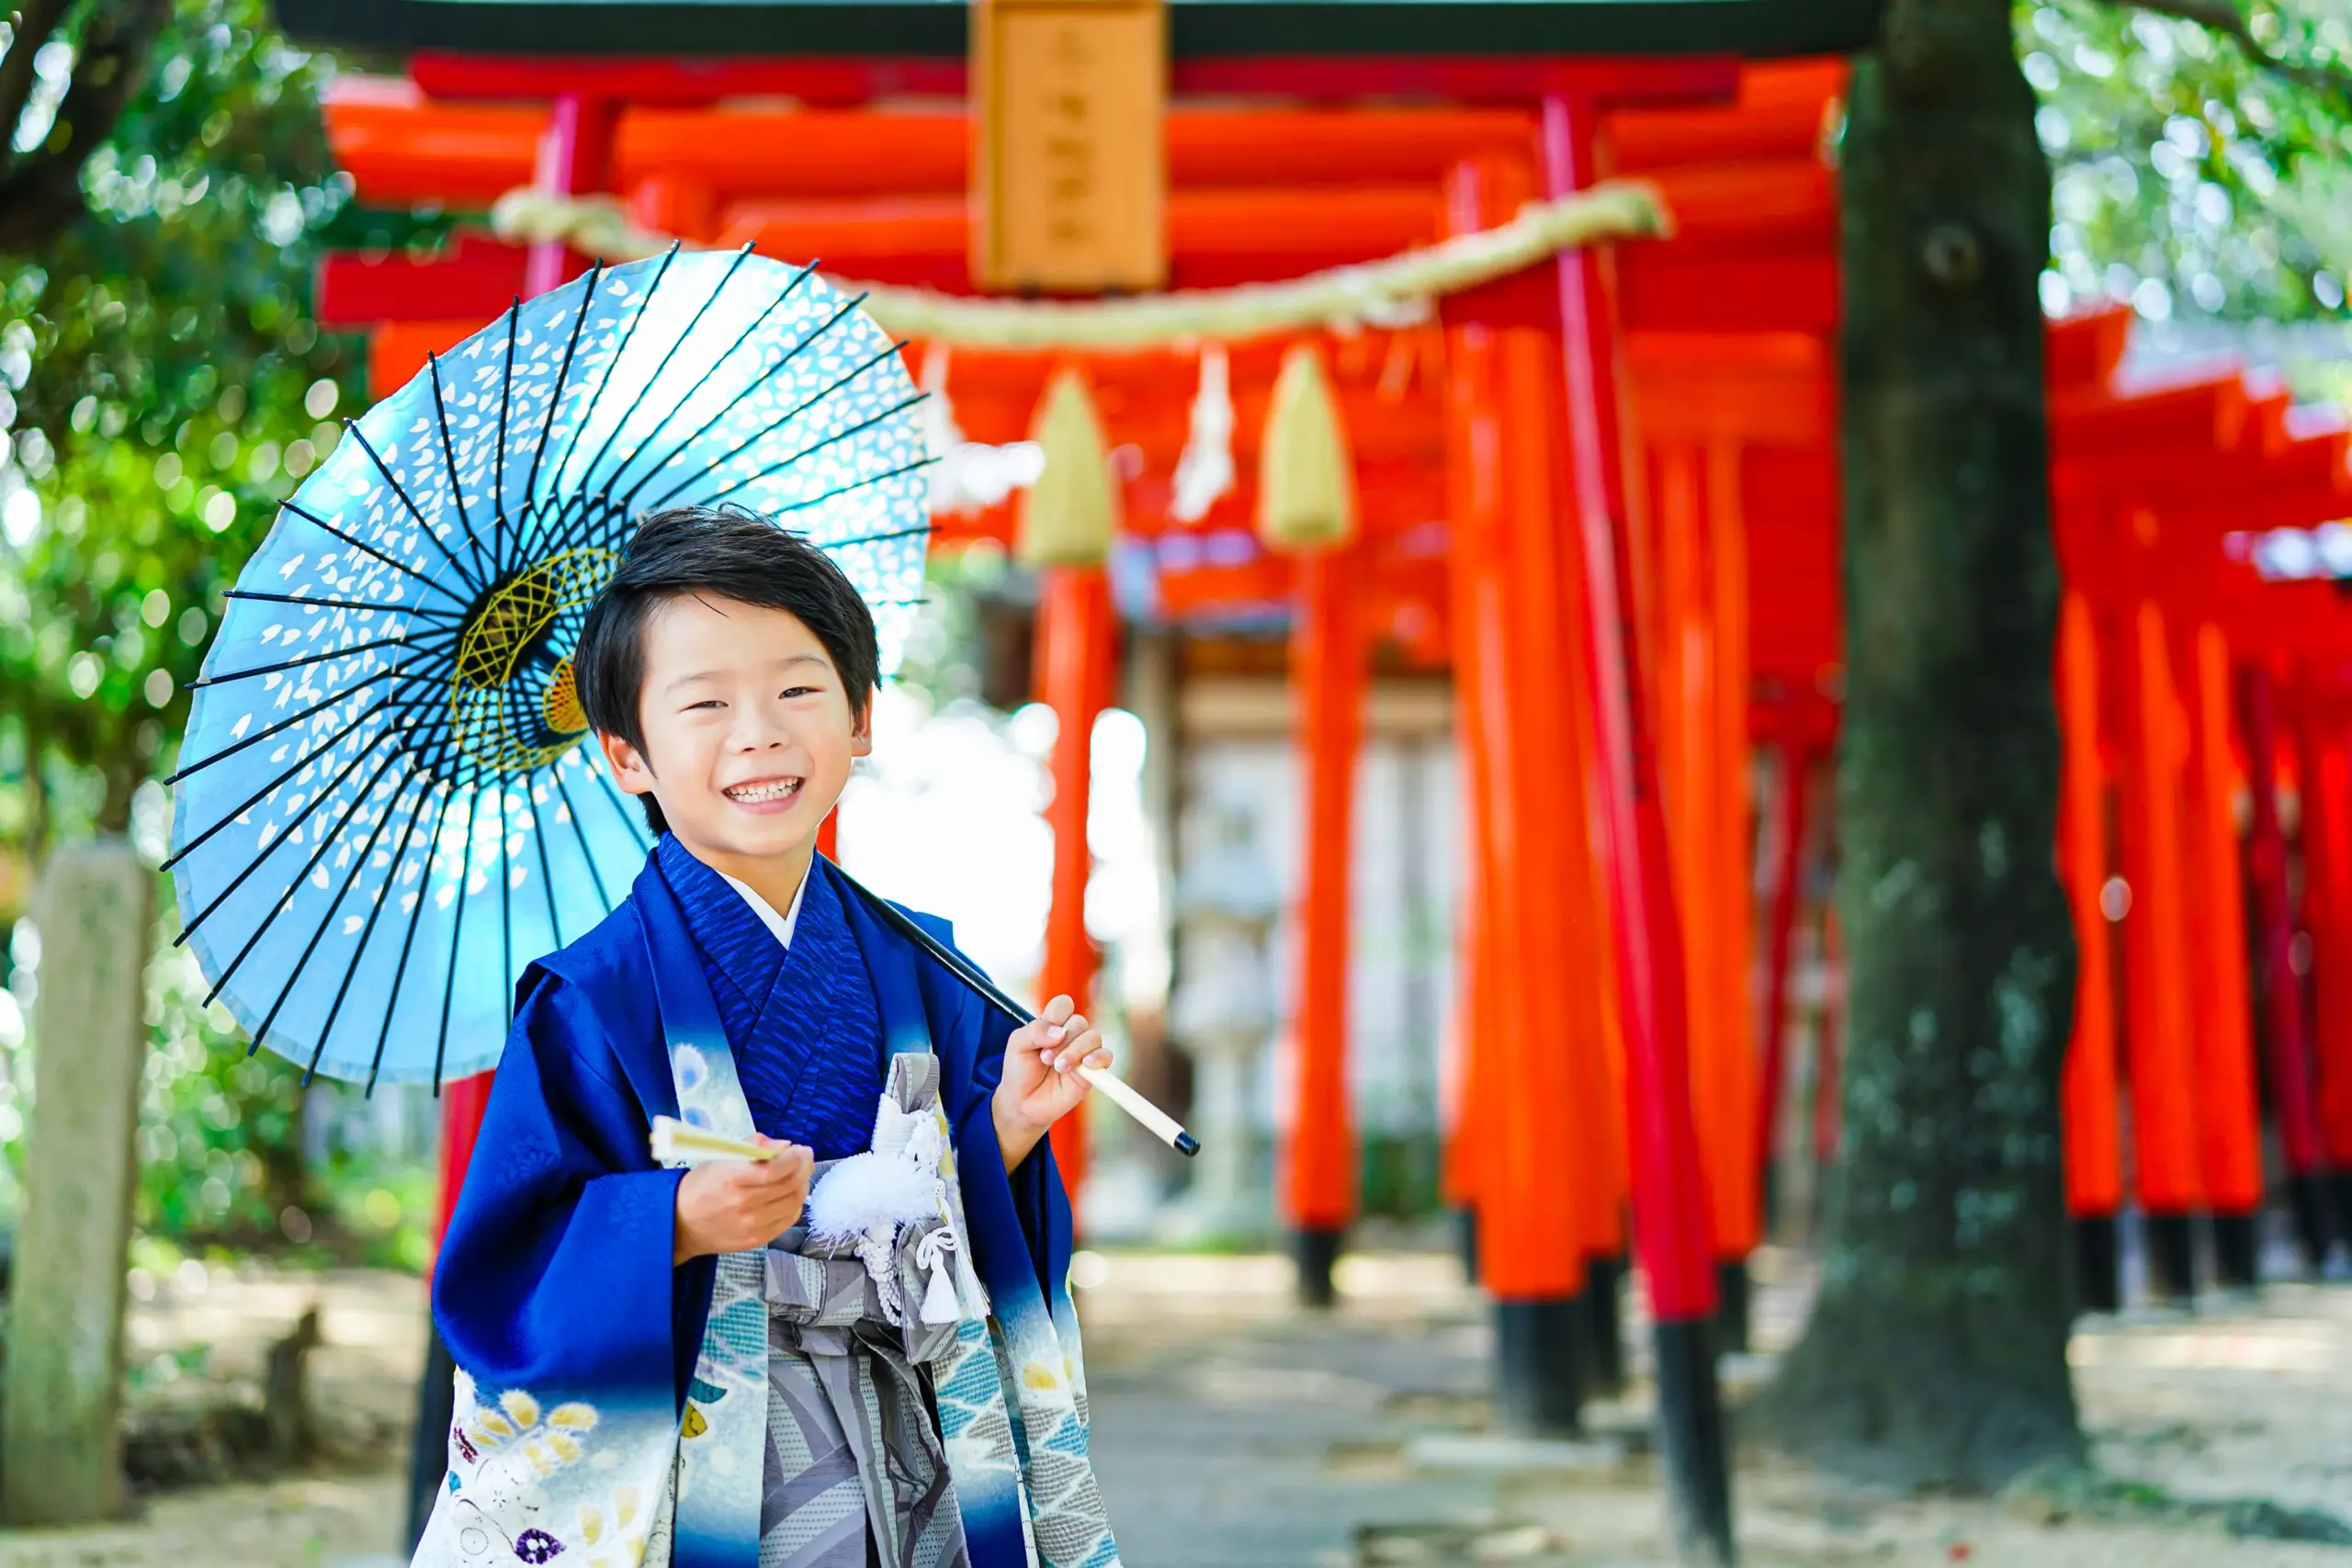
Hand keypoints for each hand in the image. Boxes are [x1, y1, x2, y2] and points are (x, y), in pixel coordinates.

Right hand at [672, 1136, 812, 1263]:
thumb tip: (784, 1145)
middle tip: (805, 1158)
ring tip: (799, 1174)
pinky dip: (795, 1203)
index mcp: (732, 1179)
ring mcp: (752, 1225)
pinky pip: (788, 1220)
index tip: (800, 1149)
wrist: (681, 1224)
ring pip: (794, 1202)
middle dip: (804, 1167)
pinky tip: (790, 1193)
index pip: (776, 1169)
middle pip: (790, 1185)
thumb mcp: (721, 1157)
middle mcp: (744, 1204)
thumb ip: (754, 1146)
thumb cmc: (702, 1185)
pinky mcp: (757, 1239)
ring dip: (803, 1184)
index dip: (795, 1157)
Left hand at [992, 995, 1111, 1171]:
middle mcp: (1069, 1034)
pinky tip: (1085, 1065)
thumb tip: (1060, 1031)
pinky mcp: (1092, 1070)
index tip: (1045, 1033)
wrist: (1023, 1103)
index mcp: (1051, 1023)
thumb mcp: (1017, 1046)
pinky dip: (1099, 1058)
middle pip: (1079, 1022)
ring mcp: (1082, 1052)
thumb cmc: (1019, 1072)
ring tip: (1058, 1067)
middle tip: (1045, 1059)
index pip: (1063, 1004)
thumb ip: (1035, 1031)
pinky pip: (1106, 1056)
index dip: (1058, 1014)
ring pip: (1093, 1037)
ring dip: (1075, 1051)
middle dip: (1062, 1041)